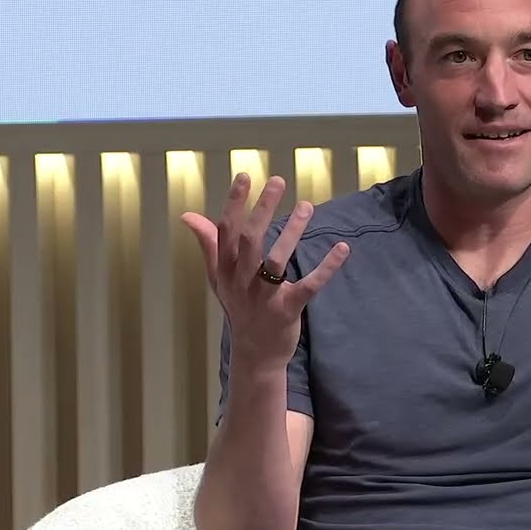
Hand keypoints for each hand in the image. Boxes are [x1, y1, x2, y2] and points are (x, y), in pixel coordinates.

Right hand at [181, 173, 349, 369]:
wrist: (255, 353)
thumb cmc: (239, 307)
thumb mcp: (219, 277)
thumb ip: (208, 244)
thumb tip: (187, 216)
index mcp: (225, 270)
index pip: (226, 231)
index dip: (234, 203)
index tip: (245, 176)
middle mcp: (241, 281)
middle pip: (250, 240)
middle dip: (263, 209)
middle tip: (279, 181)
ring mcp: (264, 297)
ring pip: (276, 259)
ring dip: (292, 231)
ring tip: (306, 206)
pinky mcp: (288, 310)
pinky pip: (308, 285)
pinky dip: (327, 267)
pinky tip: (342, 248)